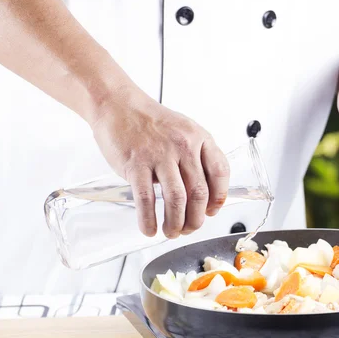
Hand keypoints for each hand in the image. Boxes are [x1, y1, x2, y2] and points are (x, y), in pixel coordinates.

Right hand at [91, 87, 229, 238]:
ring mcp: (159, 155)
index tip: (212, 211)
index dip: (219, 198)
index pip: (220, 172)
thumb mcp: (184, 132)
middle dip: (196, 219)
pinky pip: (146, 199)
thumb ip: (196, 158)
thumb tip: (205, 195)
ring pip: (176, 200)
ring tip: (171, 232)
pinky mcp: (136, 164)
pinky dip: (148, 220)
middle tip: (189, 228)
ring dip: (175, 223)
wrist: (118, 106)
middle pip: (199, 193)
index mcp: (199, 138)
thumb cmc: (151, 123)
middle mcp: (183, 146)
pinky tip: (149, 228)